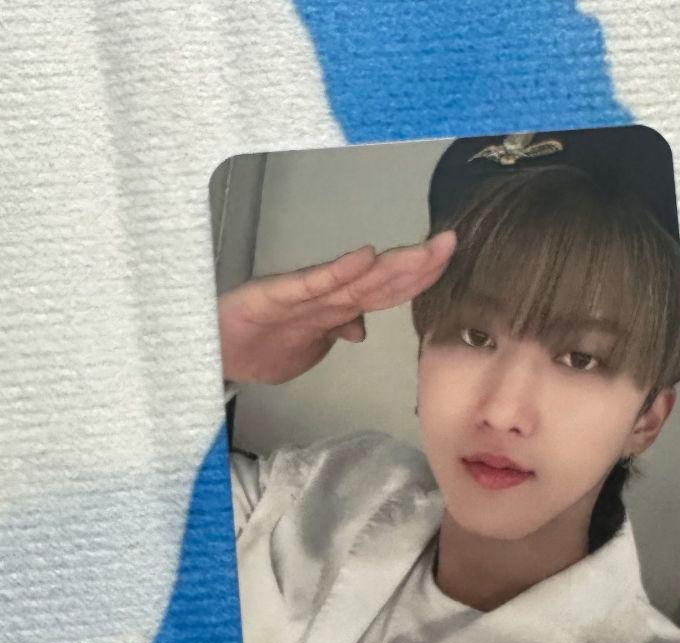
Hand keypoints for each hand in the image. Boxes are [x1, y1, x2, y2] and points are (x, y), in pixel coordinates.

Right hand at [218, 230, 455, 384]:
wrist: (216, 350)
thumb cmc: (262, 343)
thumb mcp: (310, 345)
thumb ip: (337, 331)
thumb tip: (361, 329)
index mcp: (339, 307)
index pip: (388, 291)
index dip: (420, 277)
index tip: (450, 260)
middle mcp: (327, 294)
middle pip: (381, 279)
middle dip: (418, 263)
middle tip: (450, 243)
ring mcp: (305, 293)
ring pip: (357, 278)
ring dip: (392, 264)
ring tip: (424, 250)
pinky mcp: (278, 295)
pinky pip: (315, 283)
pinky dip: (340, 270)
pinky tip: (365, 257)